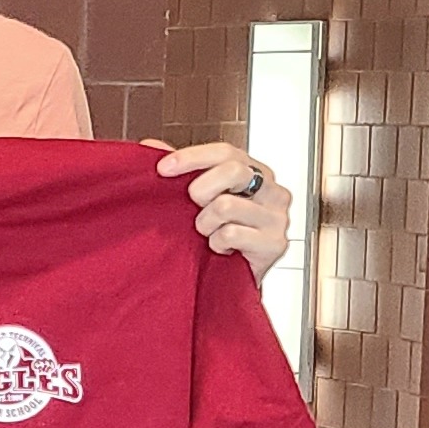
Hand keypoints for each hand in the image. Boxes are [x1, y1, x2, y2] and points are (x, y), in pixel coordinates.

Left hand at [148, 140, 292, 278]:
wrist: (232, 280)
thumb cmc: (219, 236)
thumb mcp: (200, 200)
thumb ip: (183, 172)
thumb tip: (151, 147)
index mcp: (256, 173)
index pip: (226, 152)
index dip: (192, 156)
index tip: (162, 168)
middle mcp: (272, 190)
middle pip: (233, 170)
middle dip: (200, 190)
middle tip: (193, 207)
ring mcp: (278, 217)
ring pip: (226, 206)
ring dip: (205, 224)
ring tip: (208, 234)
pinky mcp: (275, 243)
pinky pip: (231, 234)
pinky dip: (215, 244)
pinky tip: (220, 249)